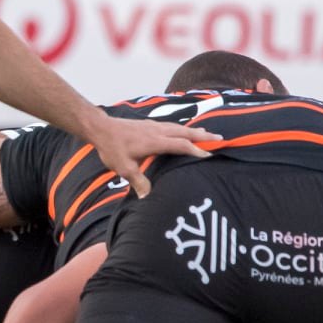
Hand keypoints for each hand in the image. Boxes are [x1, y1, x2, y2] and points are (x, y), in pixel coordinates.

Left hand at [84, 115, 216, 197]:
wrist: (101, 128)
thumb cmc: (112, 148)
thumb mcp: (124, 168)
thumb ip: (138, 182)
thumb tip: (147, 198)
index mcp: (155, 141)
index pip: (181, 145)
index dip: (196, 150)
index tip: (210, 155)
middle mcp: (158, 131)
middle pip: (185, 132)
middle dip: (203, 136)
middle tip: (220, 138)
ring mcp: (154, 126)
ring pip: (179, 127)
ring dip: (195, 131)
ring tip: (208, 135)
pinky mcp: (150, 125)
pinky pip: (172, 126)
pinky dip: (183, 129)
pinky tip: (184, 132)